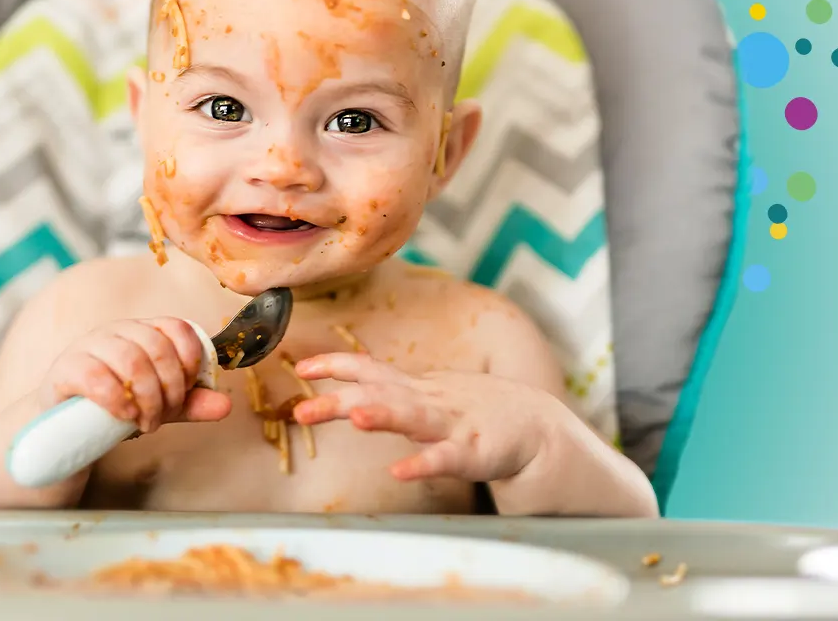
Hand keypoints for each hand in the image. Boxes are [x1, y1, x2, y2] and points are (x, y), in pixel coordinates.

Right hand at [38, 318, 230, 433]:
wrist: (65, 427)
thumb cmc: (116, 406)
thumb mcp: (159, 404)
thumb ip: (190, 404)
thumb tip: (225, 406)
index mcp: (144, 331)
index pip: (178, 328)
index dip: (190, 360)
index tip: (187, 390)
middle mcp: (118, 331)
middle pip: (157, 347)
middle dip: (169, 389)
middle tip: (163, 417)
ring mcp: (89, 345)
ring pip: (131, 359)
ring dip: (147, 397)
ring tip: (146, 423)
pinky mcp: (66, 367)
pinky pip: (96, 374)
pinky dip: (118, 399)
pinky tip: (125, 416)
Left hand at [291, 353, 561, 481]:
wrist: (538, 428)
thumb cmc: (474, 413)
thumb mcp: (428, 397)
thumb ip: (392, 394)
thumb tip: (349, 394)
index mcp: (415, 389)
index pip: (369, 369)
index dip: (335, 365)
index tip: (299, 366)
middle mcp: (429, 400)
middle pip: (379, 394)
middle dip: (339, 401)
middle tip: (301, 410)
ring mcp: (452, 424)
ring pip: (414, 417)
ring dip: (385, 415)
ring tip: (357, 418)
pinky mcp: (475, 451)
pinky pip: (445, 459)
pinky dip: (423, 464)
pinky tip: (401, 471)